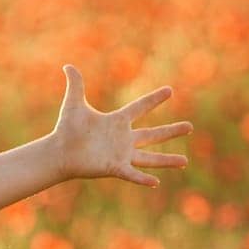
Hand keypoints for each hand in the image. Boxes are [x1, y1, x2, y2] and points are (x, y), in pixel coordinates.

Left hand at [49, 65, 191, 186]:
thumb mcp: (74, 104)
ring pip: (149, 157)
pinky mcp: (114, 168)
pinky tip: (156, 183)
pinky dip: (143, 179)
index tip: (169, 90)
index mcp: (117, 121)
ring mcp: (120, 154)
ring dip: (167, 160)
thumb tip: (68, 66)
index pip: (140, 107)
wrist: (58, 152)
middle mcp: (123, 139)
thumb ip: (76, 84)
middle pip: (153, 134)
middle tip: (190, 127)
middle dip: (171, 131)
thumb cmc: (66, 129)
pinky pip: (132, 174)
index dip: (154, 99)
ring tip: (185, 161)